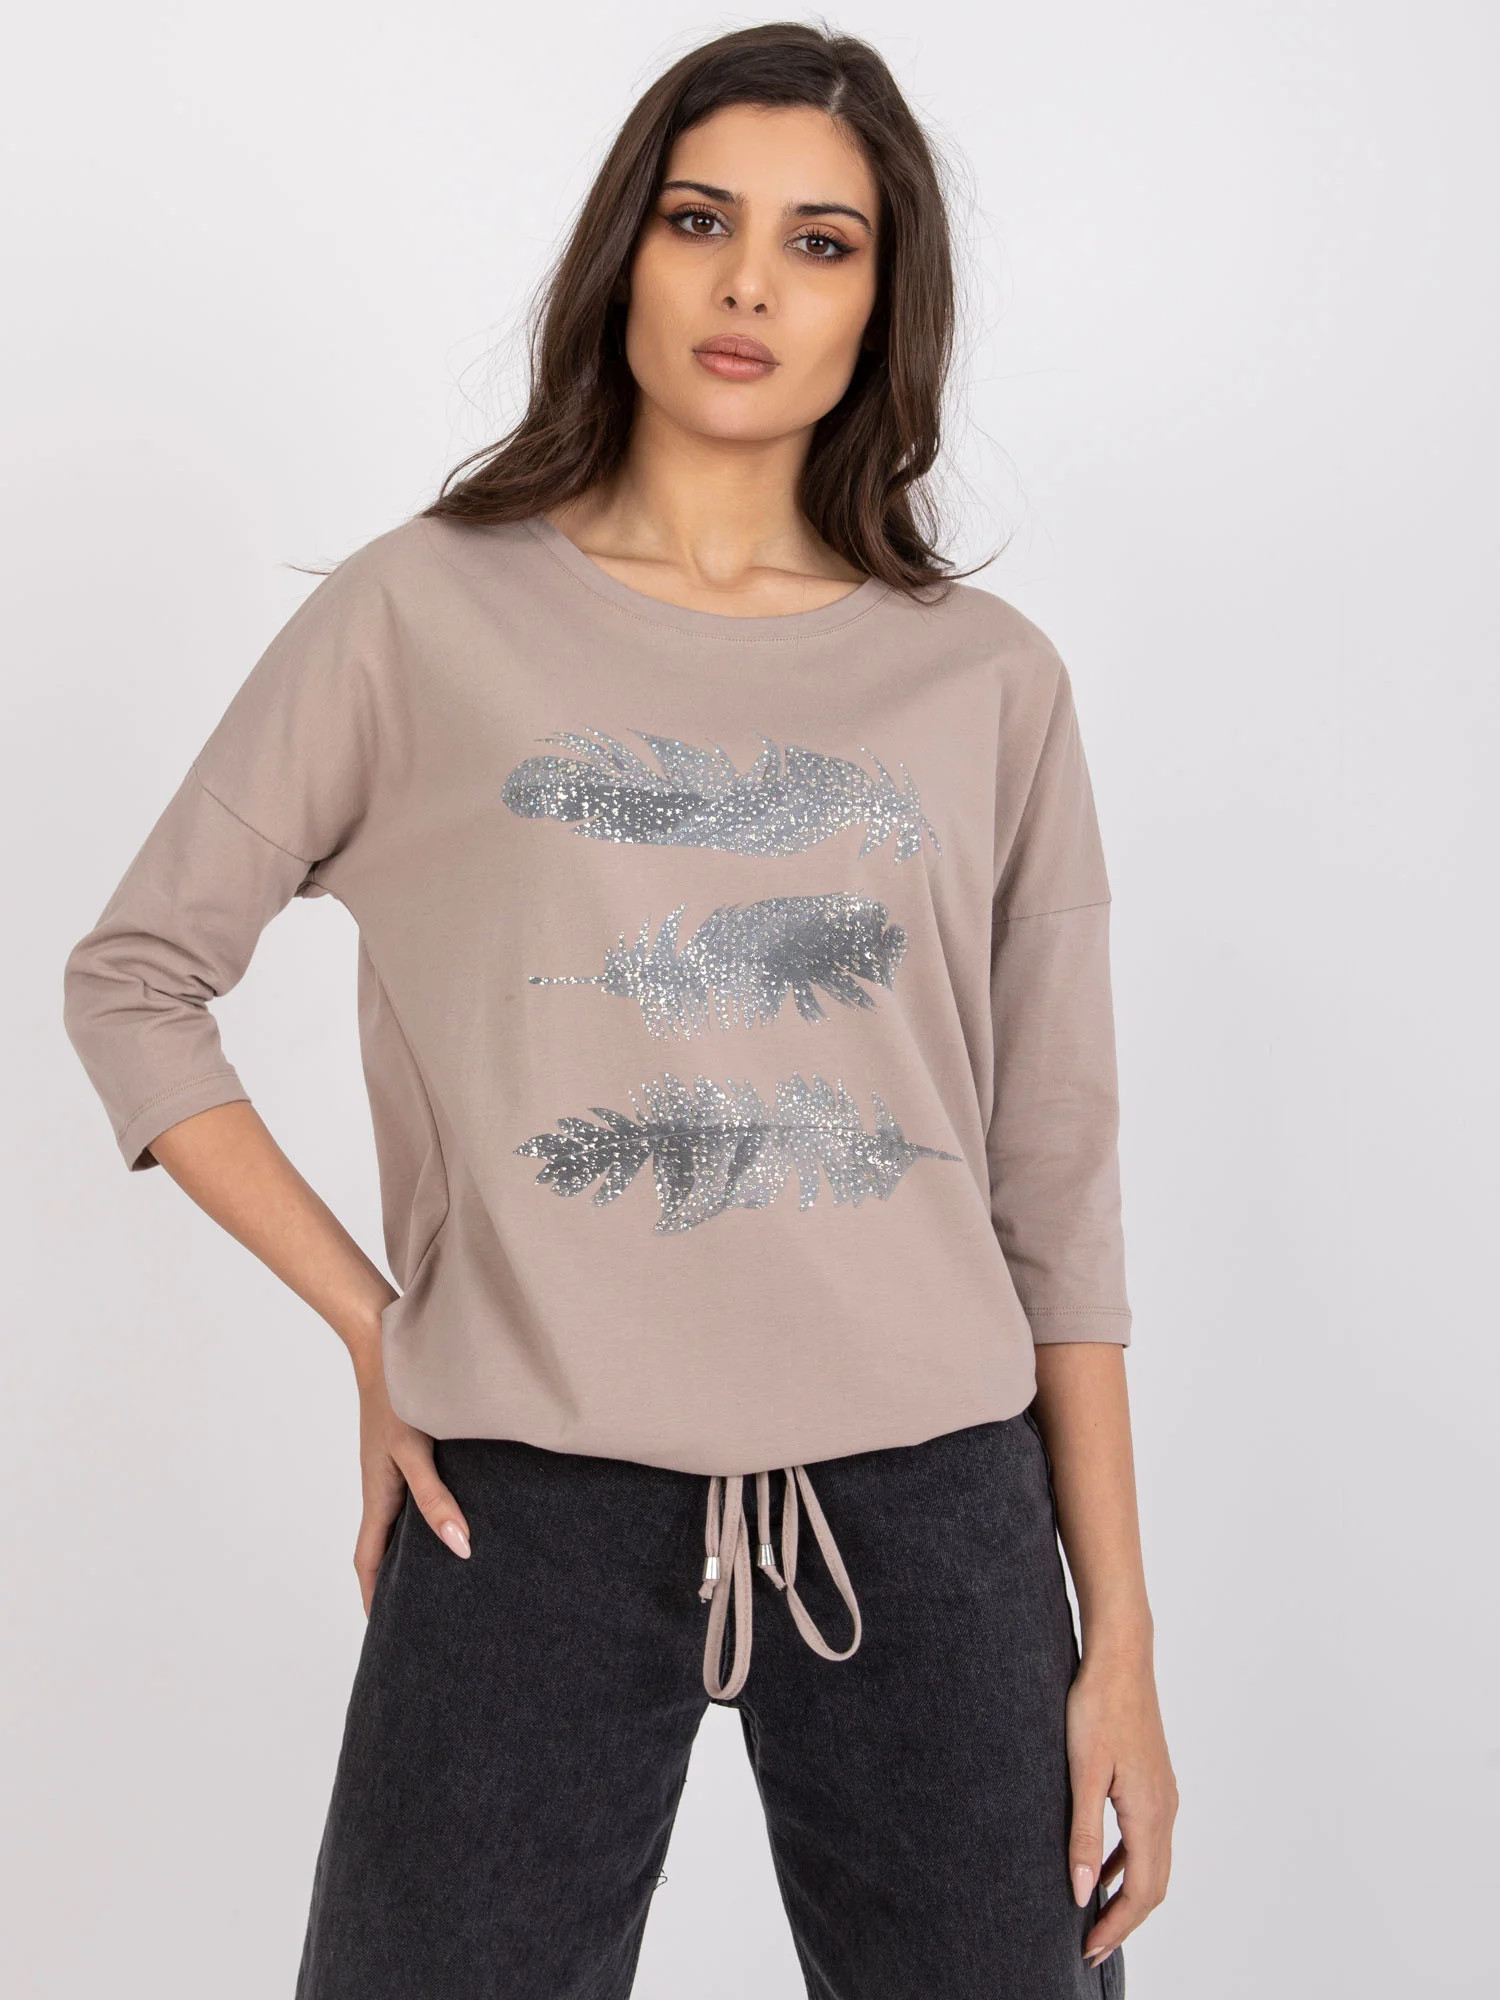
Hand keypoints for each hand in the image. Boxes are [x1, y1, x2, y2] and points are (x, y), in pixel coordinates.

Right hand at [348, 1336, 471, 1613]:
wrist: (384, 1344)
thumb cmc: (397, 1398)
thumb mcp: (415, 1453)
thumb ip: (435, 1499)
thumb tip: (460, 1547)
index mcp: (377, 1497)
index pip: (368, 1561)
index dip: (374, 1596)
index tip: (384, 1629)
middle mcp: (382, 1487)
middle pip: (384, 1546)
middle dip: (396, 1580)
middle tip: (420, 1609)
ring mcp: (393, 1467)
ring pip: (401, 1519)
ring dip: (414, 1546)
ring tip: (444, 1568)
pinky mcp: (407, 1447)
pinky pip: (414, 1491)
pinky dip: (428, 1511)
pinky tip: (457, 1507)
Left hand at [1065, 1642, 1177, 1969]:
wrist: (1121, 1657)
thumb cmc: (1098, 1707)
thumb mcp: (1082, 1773)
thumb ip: (1083, 1834)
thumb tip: (1081, 1893)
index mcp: (1150, 1813)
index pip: (1141, 1892)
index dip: (1117, 1928)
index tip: (1089, 1951)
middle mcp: (1166, 1810)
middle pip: (1154, 1886)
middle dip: (1125, 1921)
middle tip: (1091, 1946)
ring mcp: (1164, 1794)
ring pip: (1154, 1862)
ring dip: (1128, 1894)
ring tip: (1096, 1915)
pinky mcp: (1155, 1781)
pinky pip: (1148, 1838)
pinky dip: (1129, 1863)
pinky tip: (1103, 1865)